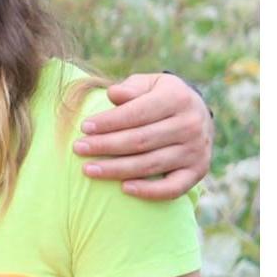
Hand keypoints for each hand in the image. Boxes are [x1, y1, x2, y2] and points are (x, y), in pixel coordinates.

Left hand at [72, 71, 213, 198]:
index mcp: (178, 98)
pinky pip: (172, 188)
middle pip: (140, 140)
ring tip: (88, 169)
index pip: (137, 113)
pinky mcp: (198, 171)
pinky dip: (148, 191)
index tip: (84, 127)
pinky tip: (123, 189)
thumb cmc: (162, 98)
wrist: (197, 115)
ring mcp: (196, 150)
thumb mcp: (150, 85)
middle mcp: (190, 125)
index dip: (109, 121)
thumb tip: (113, 93)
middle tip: (78, 149)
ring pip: (150, 164)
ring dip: (116, 170)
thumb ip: (131, 88)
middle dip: (106, 146)